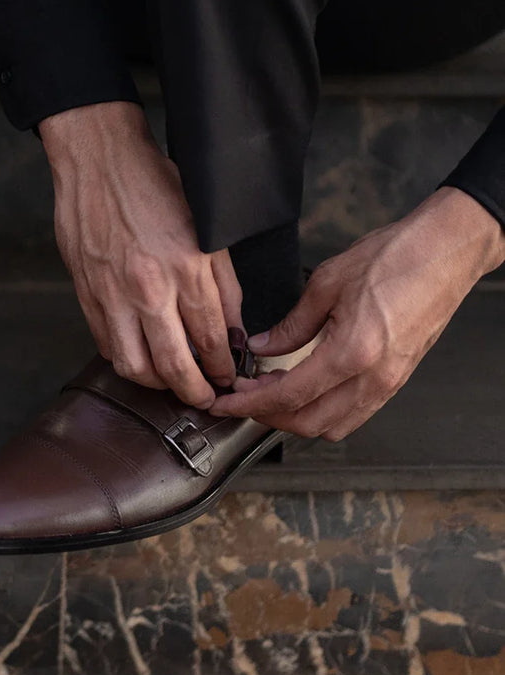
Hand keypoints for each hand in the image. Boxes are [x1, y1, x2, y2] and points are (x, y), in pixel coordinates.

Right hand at [40, 102, 242, 408]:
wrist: (98, 163)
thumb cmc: (154, 184)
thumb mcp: (207, 226)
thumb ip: (223, 281)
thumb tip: (233, 328)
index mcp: (186, 266)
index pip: (212, 337)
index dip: (223, 366)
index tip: (228, 379)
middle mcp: (149, 288)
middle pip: (175, 364)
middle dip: (194, 391)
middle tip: (205, 400)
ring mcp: (113, 296)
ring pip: (135, 366)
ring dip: (156, 384)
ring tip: (170, 382)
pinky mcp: (88, 296)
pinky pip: (107, 345)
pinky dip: (126, 360)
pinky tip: (140, 357)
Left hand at [209, 188, 504, 439]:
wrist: (451, 248)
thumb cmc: (398, 255)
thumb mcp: (328, 282)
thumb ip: (290, 325)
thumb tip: (262, 348)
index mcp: (353, 353)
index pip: (287, 397)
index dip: (248, 405)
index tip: (224, 404)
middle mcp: (374, 377)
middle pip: (306, 423)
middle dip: (266, 416)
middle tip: (242, 398)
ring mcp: (389, 383)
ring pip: (331, 426)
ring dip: (294, 417)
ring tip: (271, 392)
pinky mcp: (397, 379)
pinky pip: (353, 413)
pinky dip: (321, 411)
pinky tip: (304, 388)